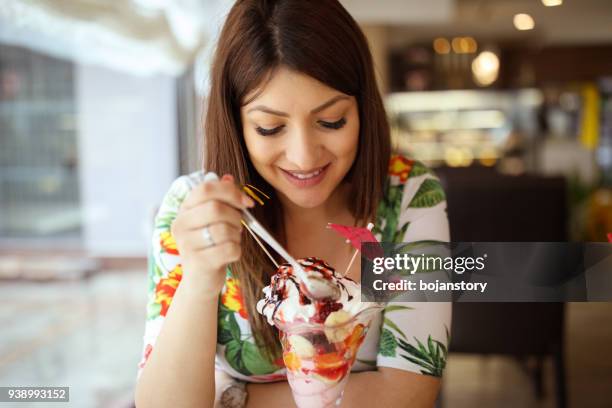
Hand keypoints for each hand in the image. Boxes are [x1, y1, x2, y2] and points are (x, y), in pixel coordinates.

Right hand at [170, 173, 254, 295]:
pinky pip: (229, 249)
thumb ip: (221, 198)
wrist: (200, 280)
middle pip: (216, 208)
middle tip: (238, 225)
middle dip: (235, 216)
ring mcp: (186, 244)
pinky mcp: (198, 262)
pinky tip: (229, 254)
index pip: (206, 188)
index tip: (246, 202)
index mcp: (184, 209)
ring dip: (236, 235)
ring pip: (224, 229)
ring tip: (231, 240)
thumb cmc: (211, 245)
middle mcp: (180, 224)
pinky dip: (236, 250)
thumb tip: (228, 177)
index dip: (230, 192)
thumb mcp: (214, 219)